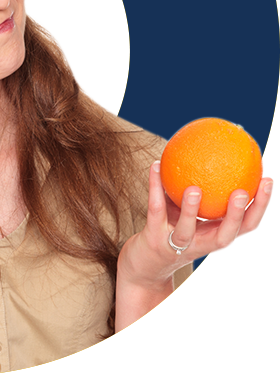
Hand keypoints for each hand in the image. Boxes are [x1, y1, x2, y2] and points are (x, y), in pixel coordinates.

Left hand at [119, 160, 273, 287]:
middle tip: (242, 191)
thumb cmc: (172, 229)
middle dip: (237, 215)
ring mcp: (176, 244)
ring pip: (186, 229)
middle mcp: (201, 244)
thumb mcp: (190, 213)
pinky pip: (155, 210)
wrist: (145, 264)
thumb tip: (214, 150)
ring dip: (191, 209)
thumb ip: (202, 188)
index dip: (260, 206)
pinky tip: (155, 165)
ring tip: (195, 188)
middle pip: (225, 235)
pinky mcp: (153, 239)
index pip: (246, 225)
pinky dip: (155, 187)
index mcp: (215, 236)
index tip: (268, 179)